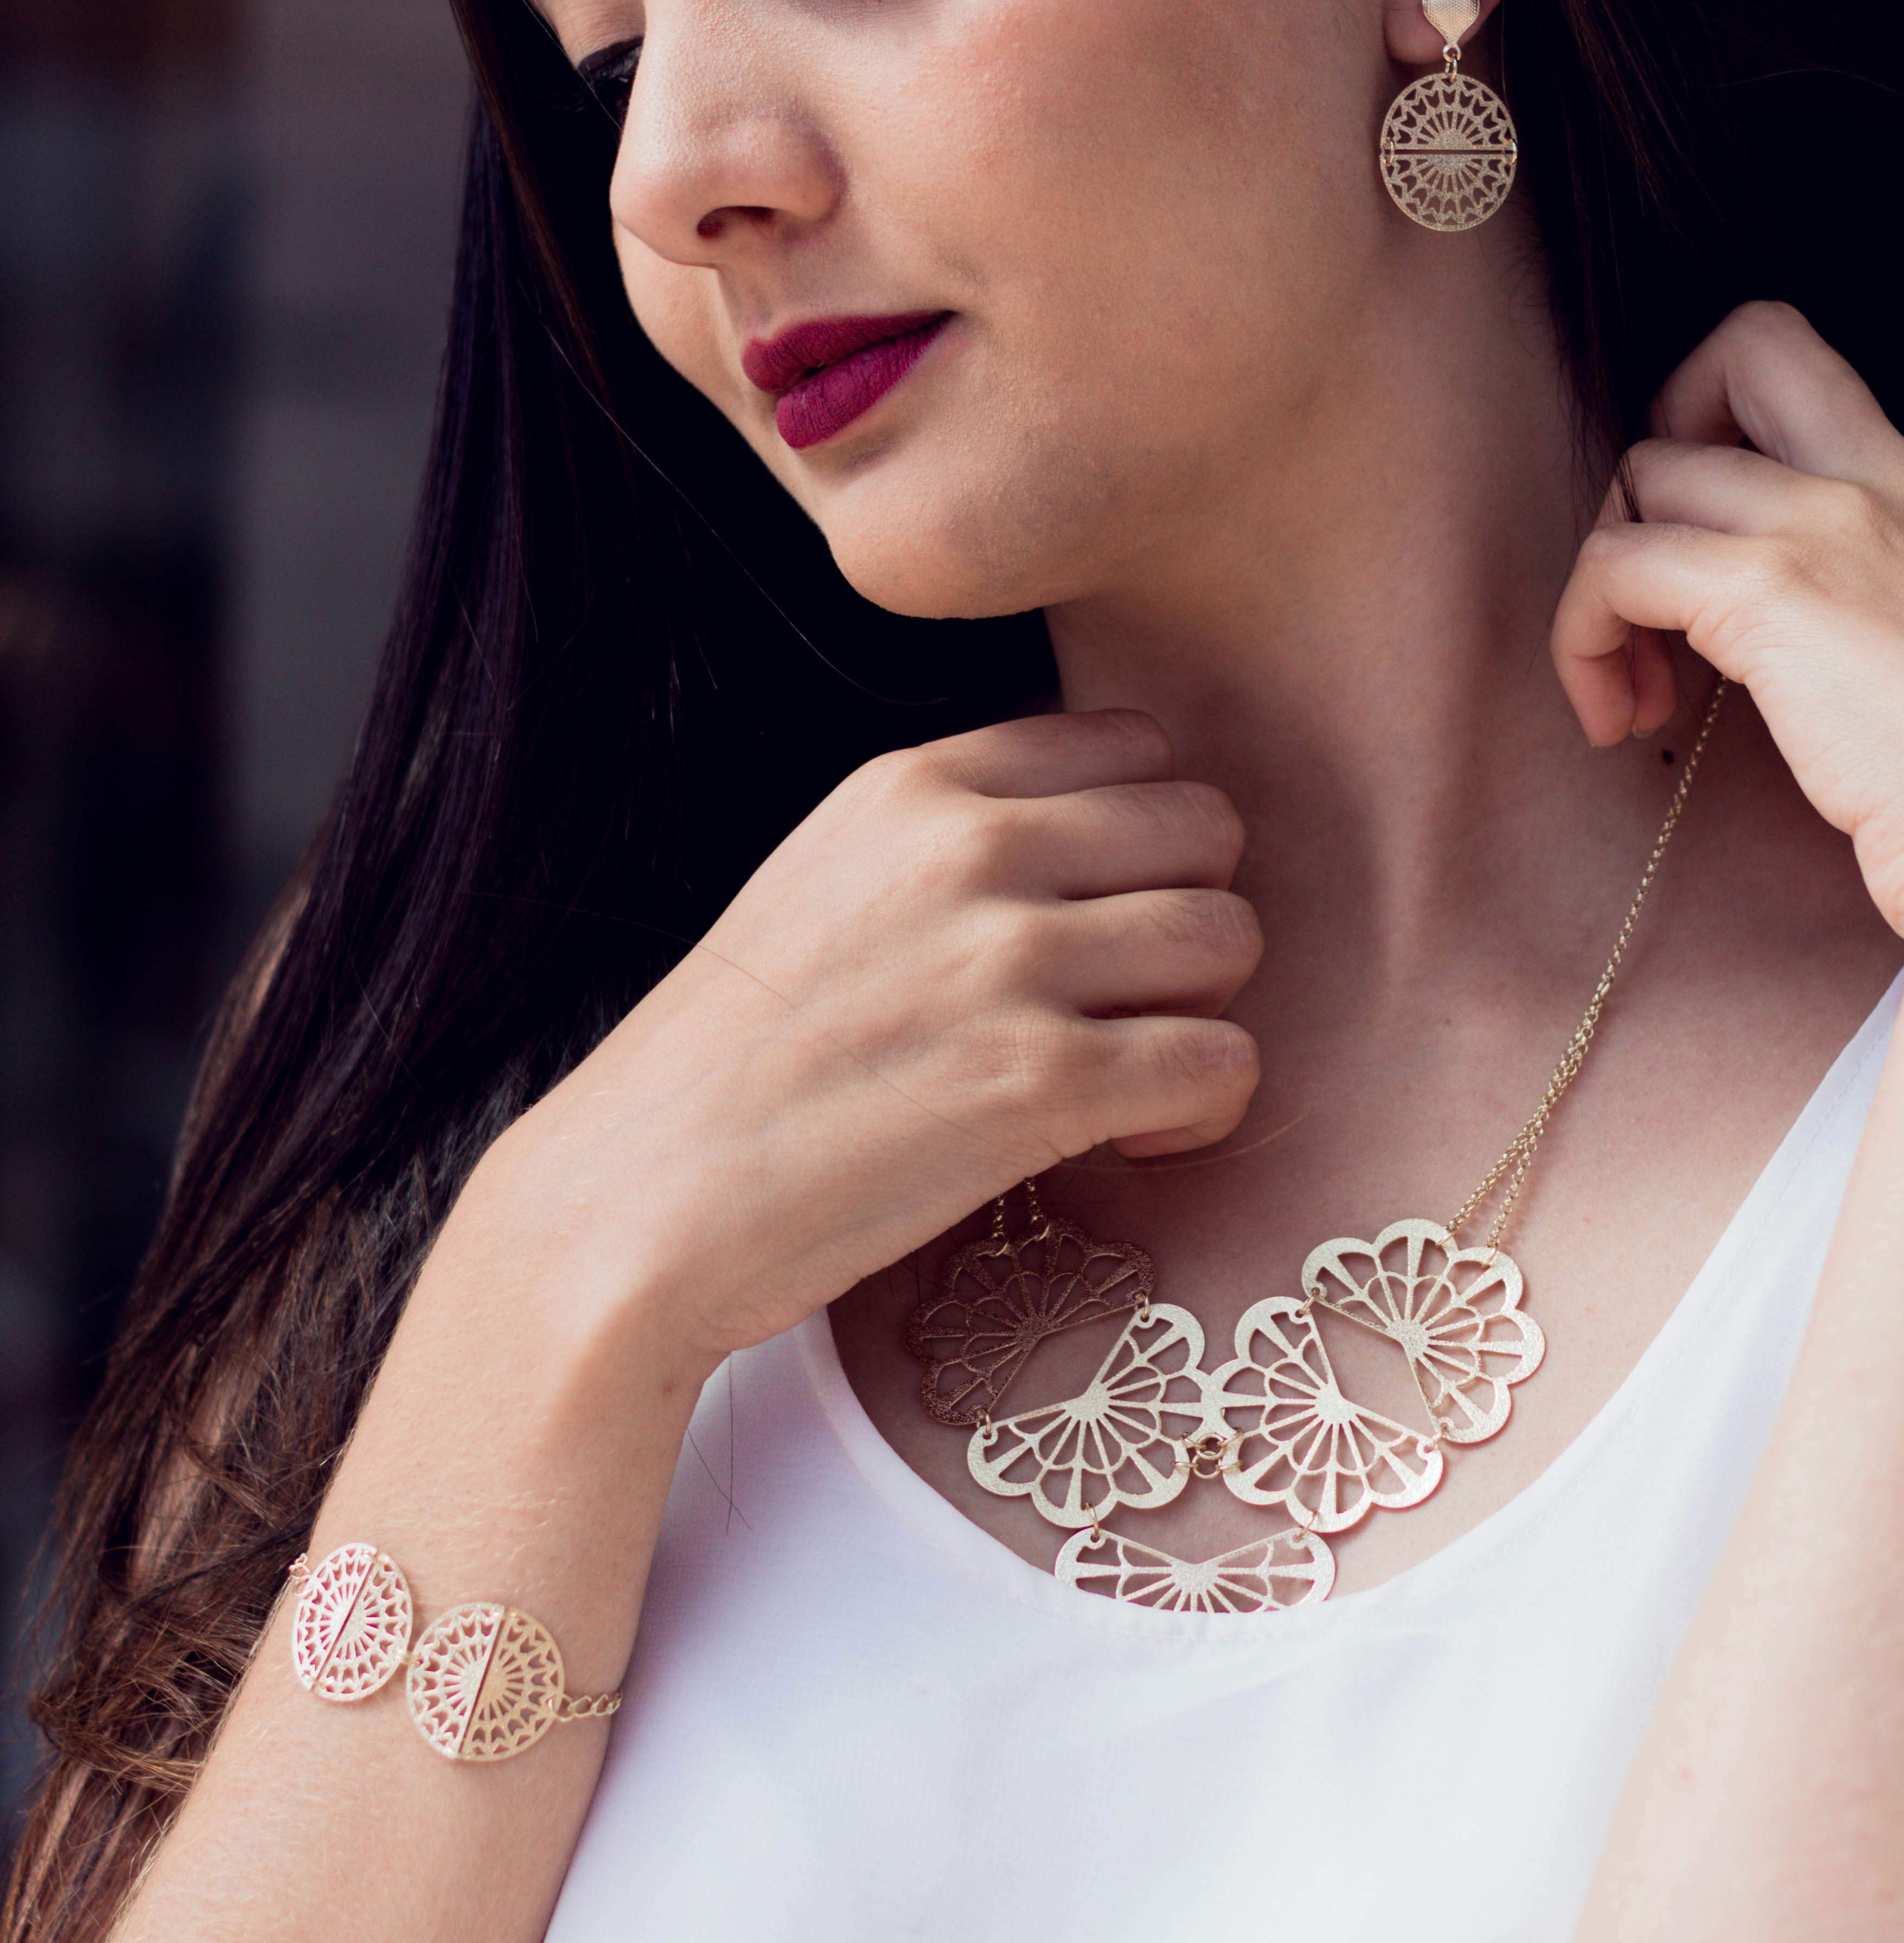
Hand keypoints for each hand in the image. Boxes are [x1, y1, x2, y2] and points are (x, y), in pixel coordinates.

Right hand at [456, 709, 1259, 1376]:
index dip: (1146, 839)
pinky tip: (1132, 1143)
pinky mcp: (1040, 1082)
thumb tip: (1099, 851)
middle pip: (1207, 828)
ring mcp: (1008, 960)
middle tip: (1130, 1005)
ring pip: (1231, 935)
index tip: (1103, 918)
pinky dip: (1203, 1111)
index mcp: (916, 784)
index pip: (1134, 742)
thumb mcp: (829, 884)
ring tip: (1130, 1081)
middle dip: (1190, 918)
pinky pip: (1224, 1061)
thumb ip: (951, 843)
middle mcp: (972, 847)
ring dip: (1203, 1015)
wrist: (633, 1200)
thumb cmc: (732, 1068)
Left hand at [1550, 302, 1903, 941]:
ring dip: (1608, 576)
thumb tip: (1816, 667)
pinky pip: (1615, 564)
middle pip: (1750, 350)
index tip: (1727, 581)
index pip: (1825, 424)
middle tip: (1653, 564)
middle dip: (1670, 431)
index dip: (1746, 479)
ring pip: (1652, 468)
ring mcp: (1836, 525)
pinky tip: (1618, 719)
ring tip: (1632, 688)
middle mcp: (1900, 487)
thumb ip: (1899, 636)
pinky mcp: (1769, 587)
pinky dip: (1584, 635)